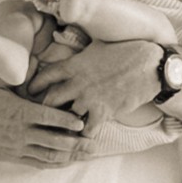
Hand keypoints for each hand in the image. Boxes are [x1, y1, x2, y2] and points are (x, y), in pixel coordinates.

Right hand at [0, 79, 91, 167]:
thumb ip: (19, 75)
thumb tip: (36, 59)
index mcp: (19, 113)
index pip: (47, 118)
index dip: (66, 121)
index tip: (82, 123)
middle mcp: (20, 133)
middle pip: (53, 141)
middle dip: (75, 143)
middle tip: (93, 143)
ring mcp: (17, 147)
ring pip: (48, 155)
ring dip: (69, 156)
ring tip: (86, 155)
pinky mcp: (13, 157)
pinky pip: (37, 162)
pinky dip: (54, 163)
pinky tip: (67, 162)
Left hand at [33, 33, 167, 127]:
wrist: (150, 64)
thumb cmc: (126, 50)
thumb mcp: (98, 46)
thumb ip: (81, 54)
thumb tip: (70, 45)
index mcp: (74, 65)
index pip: (45, 76)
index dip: (35, 85)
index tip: (31, 92)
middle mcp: (78, 82)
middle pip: (50, 100)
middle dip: (45, 109)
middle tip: (43, 116)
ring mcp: (90, 98)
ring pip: (65, 117)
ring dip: (63, 124)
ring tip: (59, 131)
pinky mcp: (104, 111)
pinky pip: (86, 130)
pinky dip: (82, 135)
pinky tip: (81, 137)